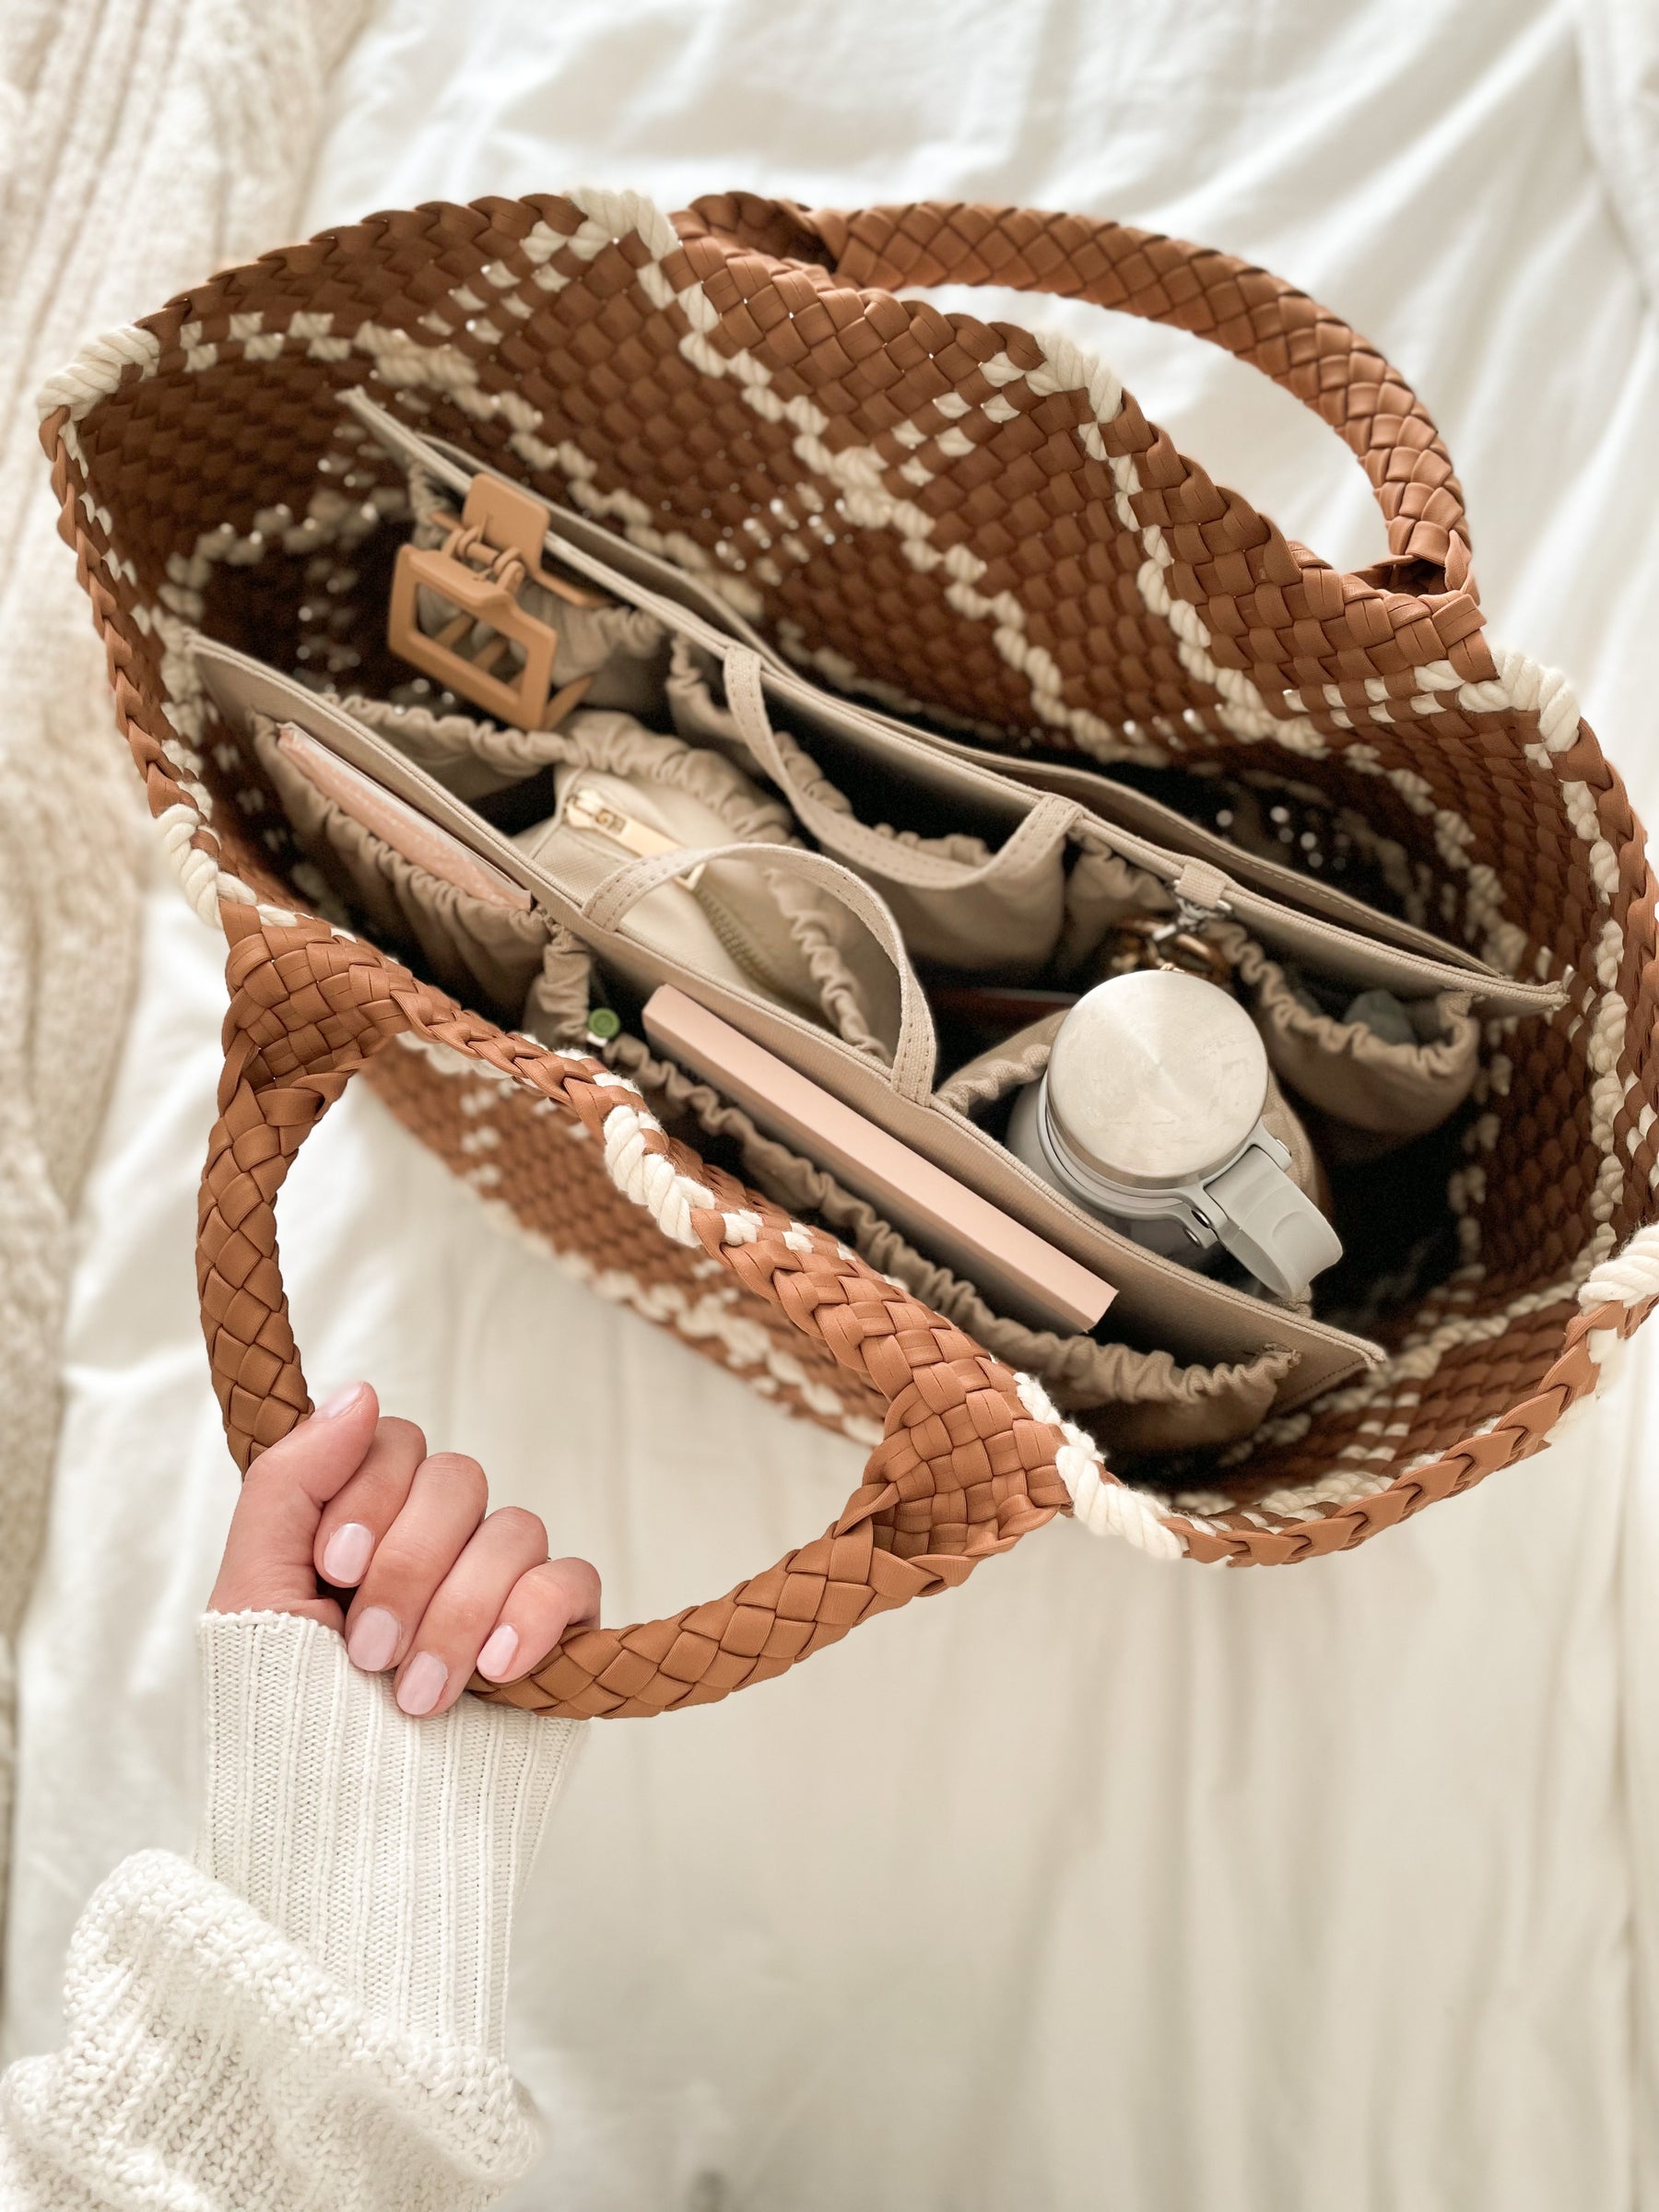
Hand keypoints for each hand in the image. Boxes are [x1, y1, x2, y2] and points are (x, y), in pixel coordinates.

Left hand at [208, 1382, 600, 1716]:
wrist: (341, 1839)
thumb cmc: (284, 1729)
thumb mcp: (253, 1596)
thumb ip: (291, 1483)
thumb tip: (361, 1391)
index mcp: (363, 1525)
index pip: (395, 1442)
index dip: (366, 1495)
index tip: (330, 1570)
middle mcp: (434, 1546)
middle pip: (457, 1478)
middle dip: (406, 1568)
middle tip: (367, 1653)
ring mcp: (497, 1589)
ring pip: (513, 1528)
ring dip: (457, 1611)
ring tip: (417, 1695)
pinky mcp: (553, 1637)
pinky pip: (573, 1579)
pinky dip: (533, 1616)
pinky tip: (496, 1671)